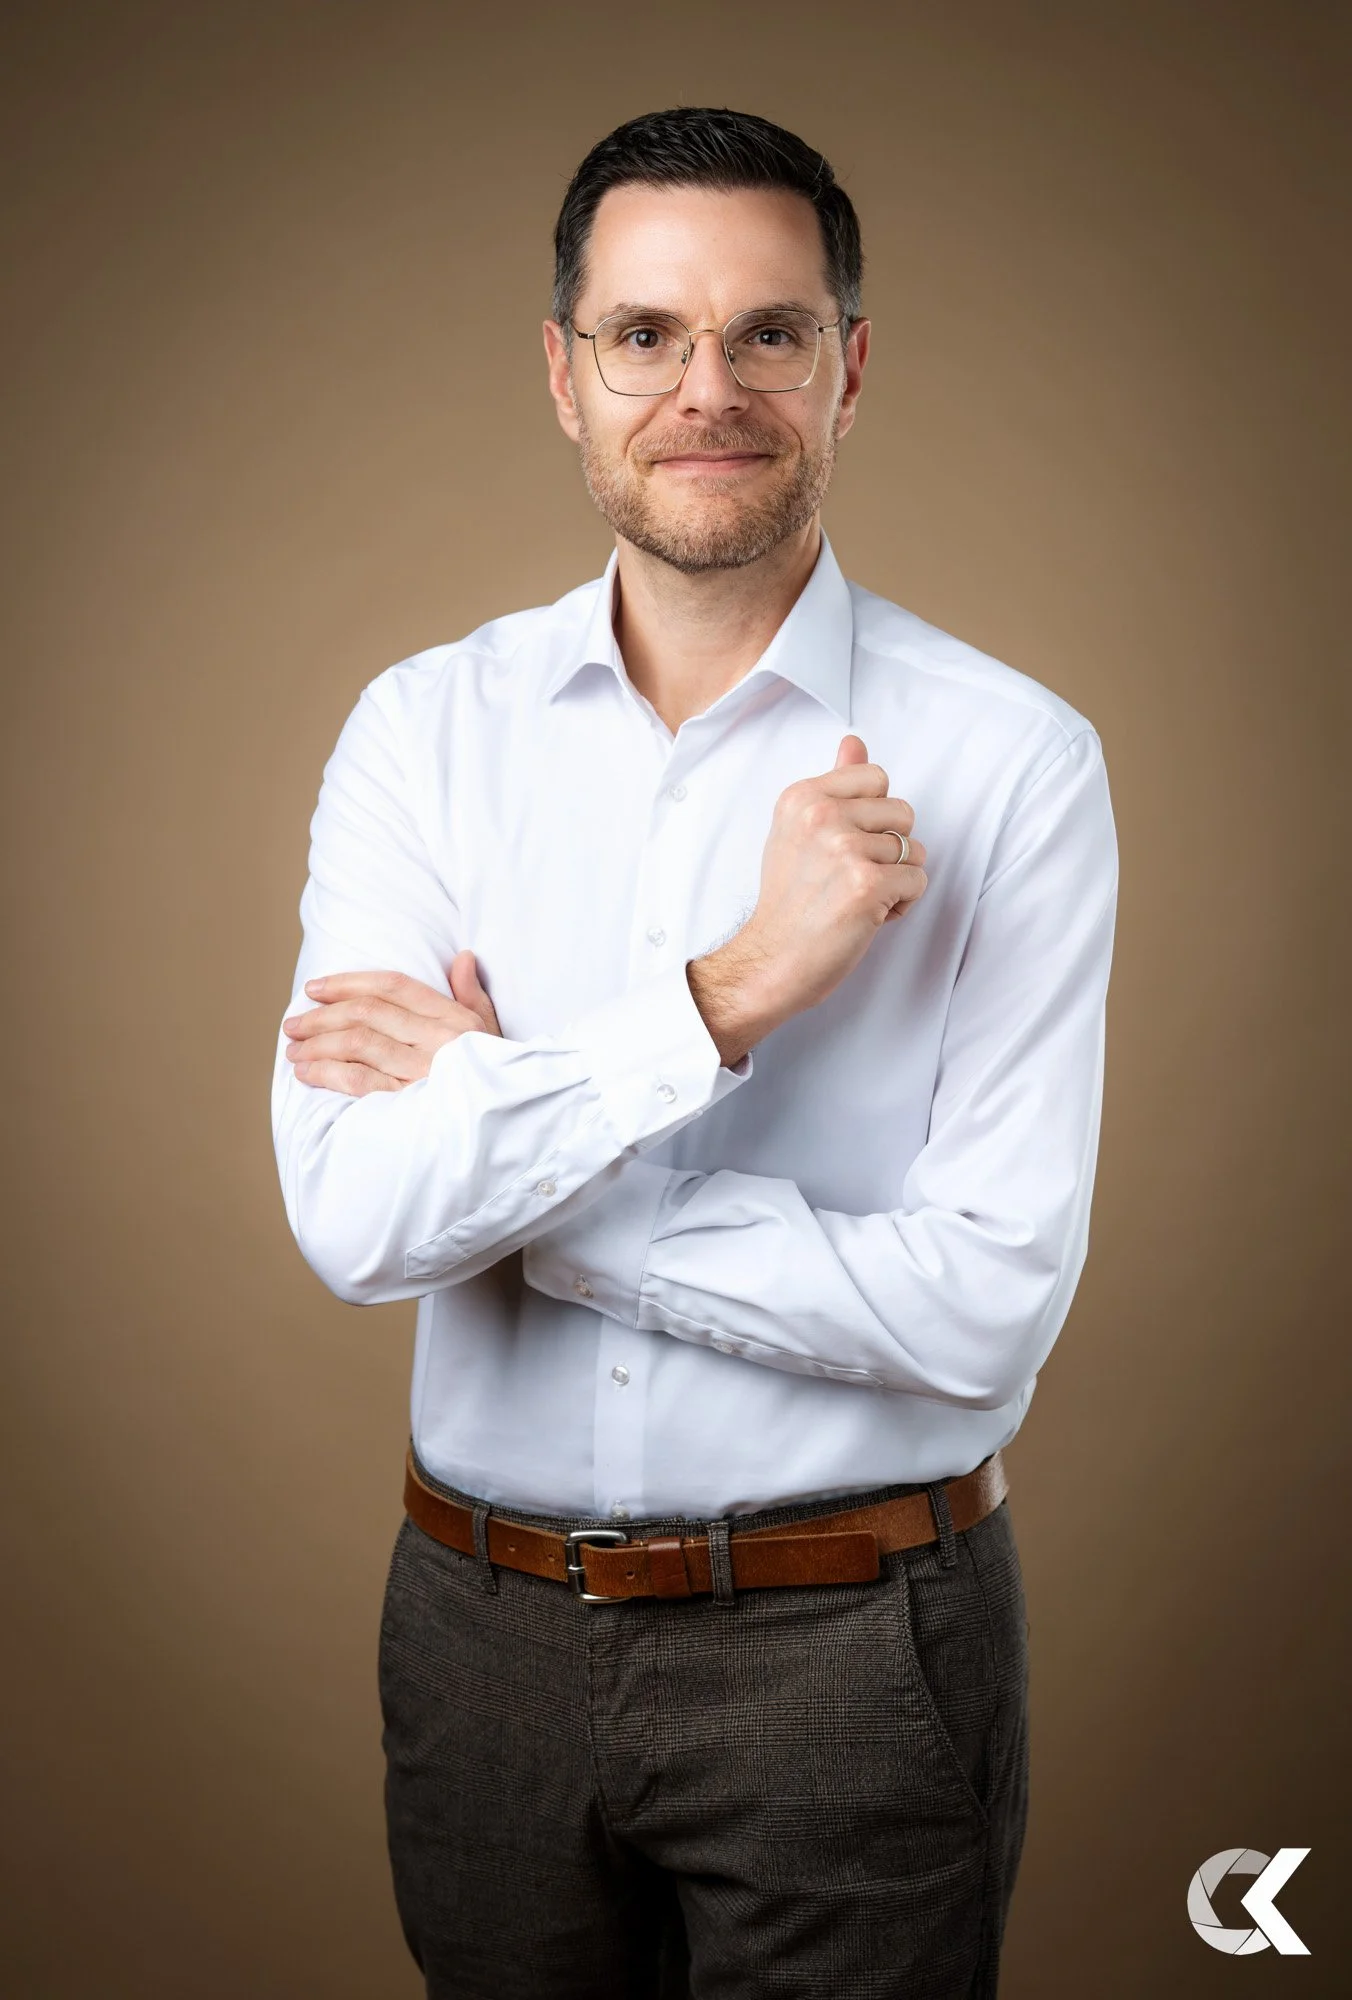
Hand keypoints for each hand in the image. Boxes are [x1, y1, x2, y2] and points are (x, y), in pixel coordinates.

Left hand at [282, 950, 501, 1095]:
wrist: (512, 1129)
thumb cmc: (498, 1078)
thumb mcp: (492, 1032)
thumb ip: (472, 994)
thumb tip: (463, 957)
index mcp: (454, 1018)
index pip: (394, 987)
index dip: (348, 982)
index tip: (316, 988)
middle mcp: (438, 1040)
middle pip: (367, 1013)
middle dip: (322, 1015)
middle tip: (294, 1023)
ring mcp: (423, 1072)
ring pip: (357, 1044)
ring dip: (316, 1044)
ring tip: (293, 1048)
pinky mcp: (408, 1104)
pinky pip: (358, 1081)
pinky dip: (326, 1073)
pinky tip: (306, 1073)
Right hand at [693, 734, 927, 1050]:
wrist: (772, 960)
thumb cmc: (787, 904)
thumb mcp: (798, 832)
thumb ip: (834, 785)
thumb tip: (855, 743)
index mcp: (803, 797)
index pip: (877, 777)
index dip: (874, 816)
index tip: (847, 844)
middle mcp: (822, 815)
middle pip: (903, 812)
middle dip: (890, 849)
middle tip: (852, 877)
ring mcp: (844, 849)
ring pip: (914, 850)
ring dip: (896, 880)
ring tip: (858, 898)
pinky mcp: (867, 884)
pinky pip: (918, 881)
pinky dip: (901, 904)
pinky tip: (868, 915)